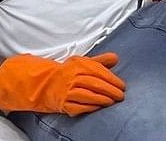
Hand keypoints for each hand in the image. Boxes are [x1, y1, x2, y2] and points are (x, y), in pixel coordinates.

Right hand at [0, 53, 124, 116]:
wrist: (43, 83)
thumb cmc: (67, 73)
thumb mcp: (82, 63)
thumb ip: (99, 61)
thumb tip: (116, 58)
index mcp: (78, 65)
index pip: (98, 71)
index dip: (112, 79)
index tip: (122, 85)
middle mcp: (71, 76)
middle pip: (94, 83)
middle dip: (110, 90)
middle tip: (121, 95)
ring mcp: (66, 90)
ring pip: (87, 95)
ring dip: (102, 99)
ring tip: (112, 101)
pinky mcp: (62, 102)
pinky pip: (77, 106)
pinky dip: (89, 107)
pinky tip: (99, 107)